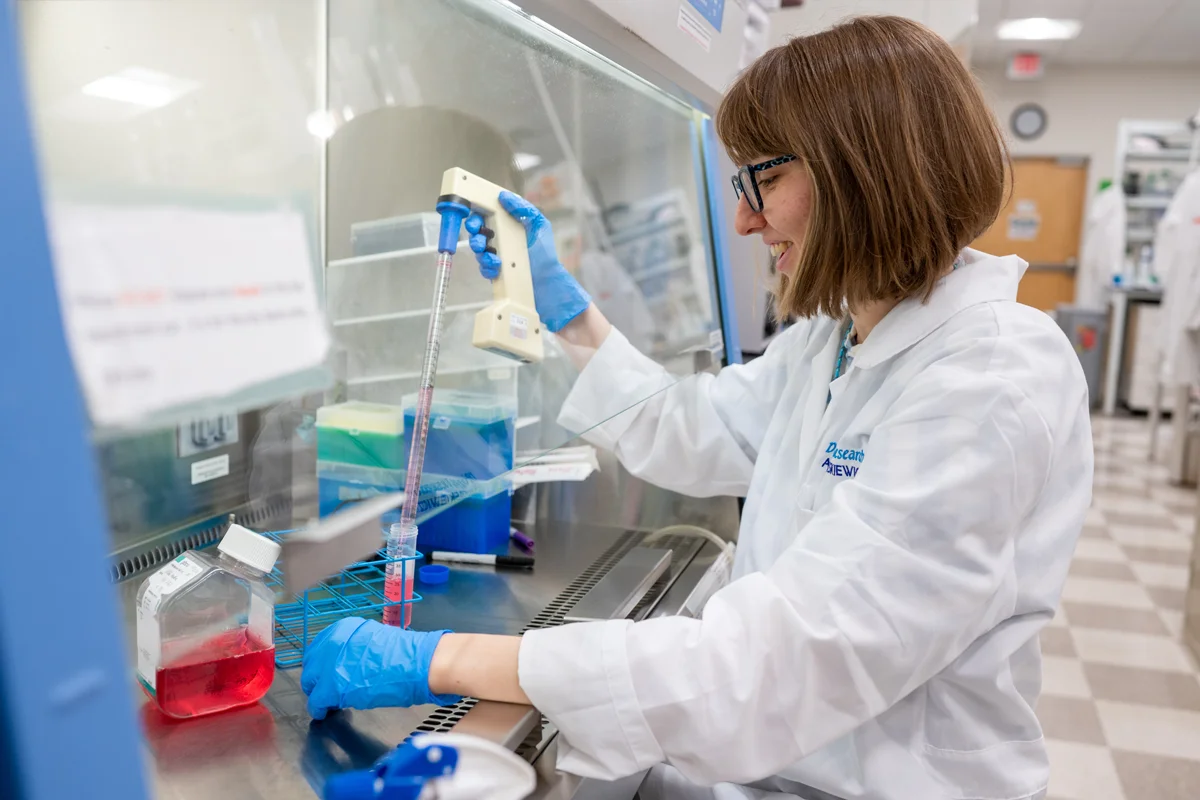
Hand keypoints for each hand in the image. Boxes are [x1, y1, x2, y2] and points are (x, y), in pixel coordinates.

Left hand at [301, 618, 461, 719]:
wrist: (415, 664)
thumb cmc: (403, 654)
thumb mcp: (373, 640)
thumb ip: (354, 648)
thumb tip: (347, 662)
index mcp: (343, 629)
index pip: (319, 648)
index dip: (322, 664)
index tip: (326, 673)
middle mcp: (331, 643)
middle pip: (311, 665)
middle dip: (316, 679)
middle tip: (324, 689)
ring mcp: (329, 664)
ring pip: (310, 683)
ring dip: (317, 692)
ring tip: (326, 701)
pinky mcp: (330, 687)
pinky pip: (316, 701)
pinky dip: (318, 709)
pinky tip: (324, 712)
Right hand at [465, 191, 591, 332]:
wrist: (548, 283)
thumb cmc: (545, 253)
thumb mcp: (538, 226)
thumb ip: (523, 209)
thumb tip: (504, 196)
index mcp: (509, 226)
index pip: (487, 216)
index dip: (477, 216)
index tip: (475, 219)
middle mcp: (501, 240)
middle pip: (478, 233)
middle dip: (474, 235)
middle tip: (479, 239)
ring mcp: (497, 257)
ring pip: (478, 251)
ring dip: (480, 251)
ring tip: (491, 255)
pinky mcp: (496, 273)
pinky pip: (484, 268)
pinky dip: (487, 267)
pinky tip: (497, 267)